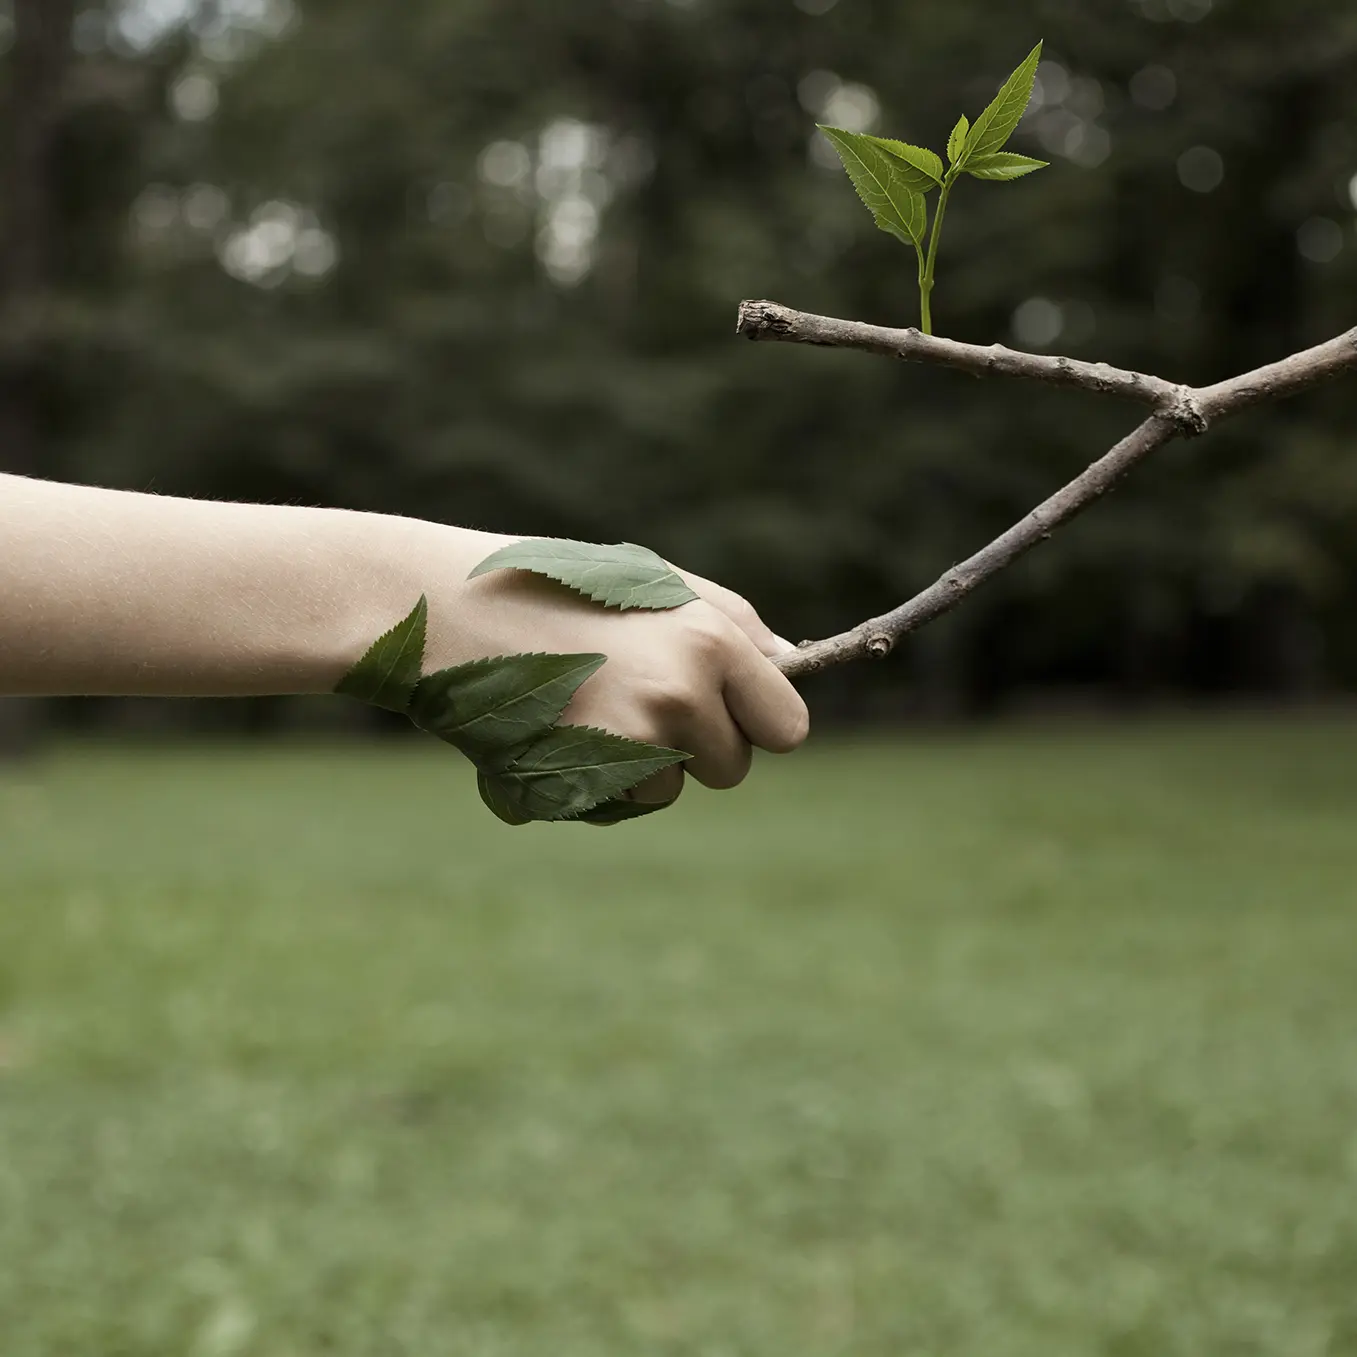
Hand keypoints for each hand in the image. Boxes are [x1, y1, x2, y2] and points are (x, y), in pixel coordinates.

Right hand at [370, 522, 810, 807]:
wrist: (445, 608)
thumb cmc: (556, 586)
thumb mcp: (653, 582)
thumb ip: (732, 624)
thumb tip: (793, 662)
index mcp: (710, 638)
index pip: (787, 725)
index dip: (758, 725)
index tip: (731, 716)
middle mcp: (681, 692)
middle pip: (734, 767)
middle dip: (697, 747)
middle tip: (632, 695)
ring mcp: (631, 740)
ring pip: (671, 788)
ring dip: (641, 763)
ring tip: (583, 704)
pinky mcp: (581, 777)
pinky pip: (619, 801)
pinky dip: (596, 780)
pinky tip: (558, 729)